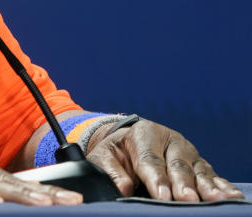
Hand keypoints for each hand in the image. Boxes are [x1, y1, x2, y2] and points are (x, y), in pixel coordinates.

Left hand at [86, 119, 244, 201]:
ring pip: (198, 171)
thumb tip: (123, 189)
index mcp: (145, 134)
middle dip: (183, 184)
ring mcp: (188, 153)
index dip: (157, 179)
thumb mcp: (105, 156)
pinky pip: (212, 176)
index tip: (161, 196)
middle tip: (187, 200)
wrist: (130, 141)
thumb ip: (112, 171)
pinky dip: (221, 186)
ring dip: (207, 187)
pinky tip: (229, 196)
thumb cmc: (117, 151)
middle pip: (177, 165)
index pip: (150, 160)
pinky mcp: (200, 165)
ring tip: (214, 200)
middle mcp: (171, 141)